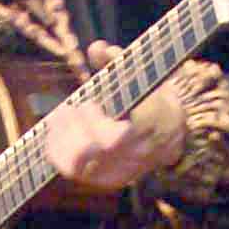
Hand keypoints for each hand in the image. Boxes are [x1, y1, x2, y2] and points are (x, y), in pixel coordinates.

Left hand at [41, 44, 190, 192]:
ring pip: (80, 166)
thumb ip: (117, 61)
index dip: (95, 122)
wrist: (174, 132)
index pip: (117, 137)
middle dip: (75, 128)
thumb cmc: (152, 98)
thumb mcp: (143, 74)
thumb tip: (95, 48)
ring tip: (59, 116)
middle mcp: (137, 154)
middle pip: (96, 152)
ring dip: (61, 139)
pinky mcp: (109, 180)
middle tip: (67, 108)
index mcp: (150, 126)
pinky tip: (53, 133)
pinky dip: (58, 153)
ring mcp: (123, 171)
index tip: (89, 103)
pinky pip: (75, 174)